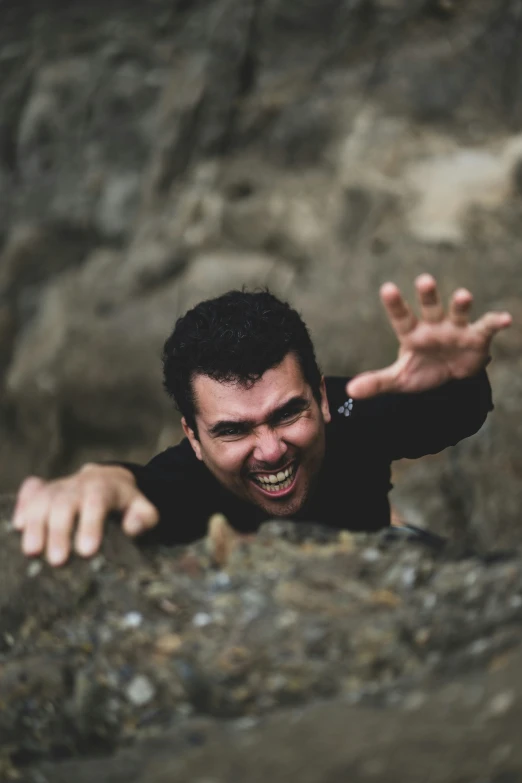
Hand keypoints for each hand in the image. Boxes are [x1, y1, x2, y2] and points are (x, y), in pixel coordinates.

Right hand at [12, 464, 158, 565]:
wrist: (107, 479)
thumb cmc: (126, 503)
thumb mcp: (144, 508)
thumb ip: (144, 518)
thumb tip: (132, 527)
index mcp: (104, 488)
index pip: (96, 503)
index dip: (90, 525)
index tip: (87, 551)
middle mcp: (78, 485)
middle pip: (64, 504)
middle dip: (59, 532)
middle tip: (58, 560)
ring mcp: (59, 486)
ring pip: (43, 500)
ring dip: (35, 524)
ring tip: (32, 551)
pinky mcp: (44, 490)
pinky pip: (30, 493)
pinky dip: (22, 506)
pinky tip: (17, 525)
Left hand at [346, 274, 511, 398]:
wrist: (452, 379)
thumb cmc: (422, 371)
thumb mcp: (399, 380)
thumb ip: (376, 382)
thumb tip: (350, 391)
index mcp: (412, 333)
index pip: (401, 317)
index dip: (395, 304)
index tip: (387, 288)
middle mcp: (434, 325)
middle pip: (430, 307)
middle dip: (428, 294)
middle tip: (424, 280)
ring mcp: (456, 329)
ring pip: (458, 312)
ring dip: (461, 304)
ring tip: (463, 295)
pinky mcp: (477, 337)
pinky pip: (487, 326)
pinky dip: (496, 321)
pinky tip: (504, 319)